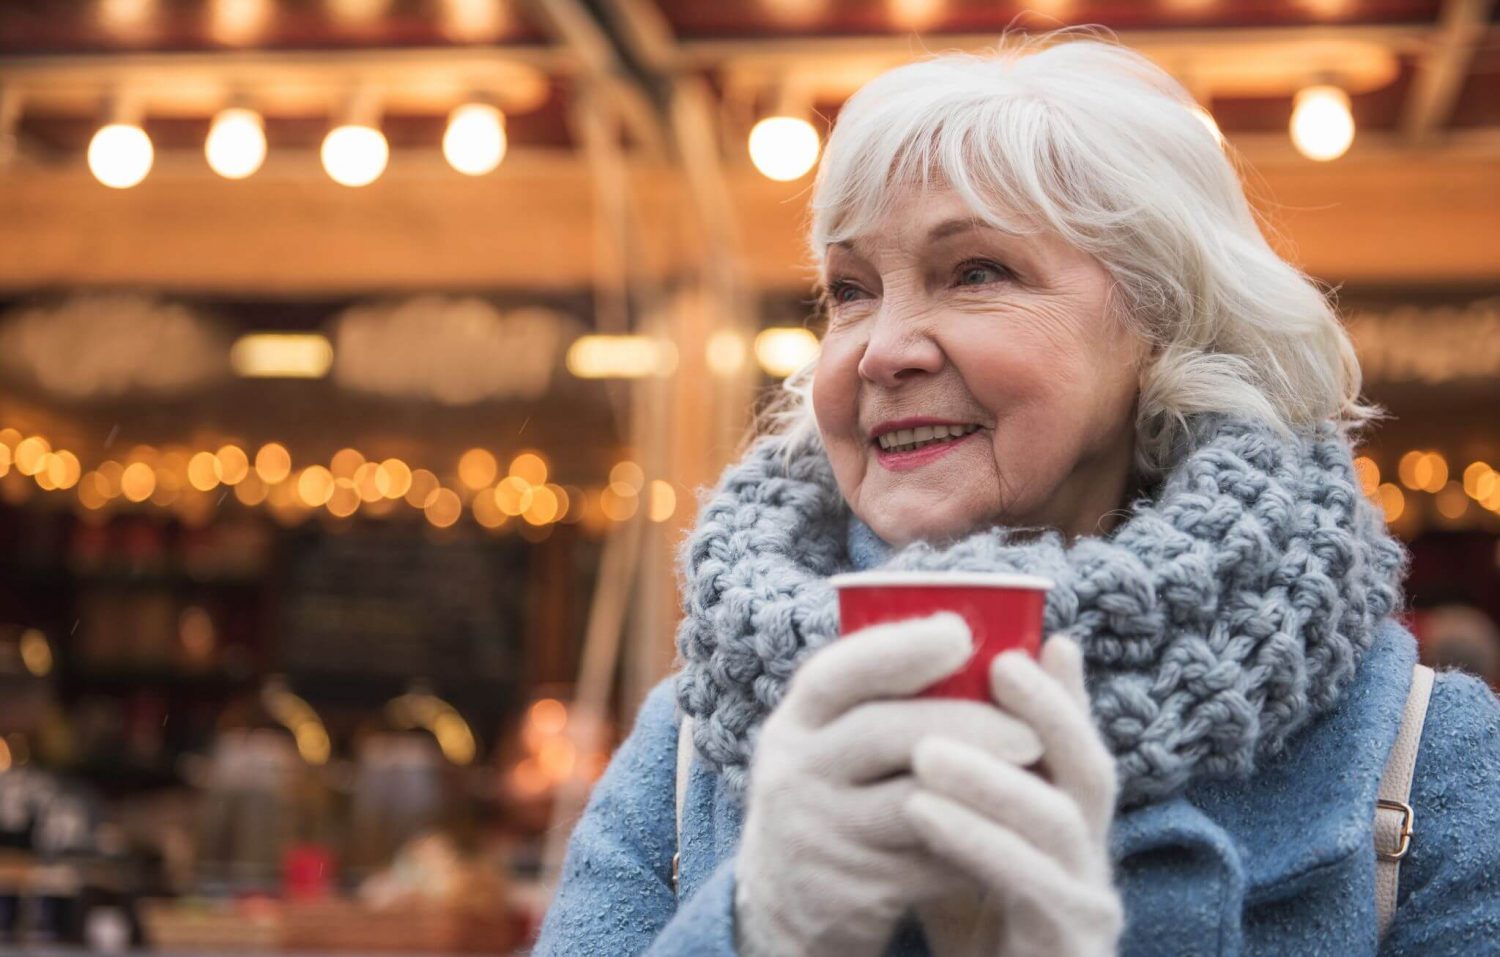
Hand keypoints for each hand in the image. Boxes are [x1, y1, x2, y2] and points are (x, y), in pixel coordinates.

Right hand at [734, 613, 1043, 956]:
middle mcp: (794, 772)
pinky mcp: (851, 889)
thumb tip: (969, 629)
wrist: (789, 903)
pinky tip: (1011, 834)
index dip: (898, 648)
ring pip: (913, 803)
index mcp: (796, 721)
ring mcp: (819, 834)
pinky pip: (929, 863)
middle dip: (966, 724)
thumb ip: (881, 696)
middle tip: (1032, 731)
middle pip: (882, 733)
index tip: (960, 632)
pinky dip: (976, 844)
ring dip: (983, 790)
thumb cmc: (838, 793)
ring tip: (1039, 781)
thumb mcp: (832, 740)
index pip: (836, 674)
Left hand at [904, 636, 1122, 956]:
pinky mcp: (1071, 949)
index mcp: (1070, 832)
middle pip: (1090, 773)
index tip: (1033, 643)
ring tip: (926, 746)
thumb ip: (952, 784)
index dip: (1063, 696)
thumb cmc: (965, 931)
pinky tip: (922, 810)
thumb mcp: (957, 846)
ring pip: (1059, 824)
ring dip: (993, 777)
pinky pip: (1031, 887)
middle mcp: (1092, 864)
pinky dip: (977, 841)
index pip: (1079, 751)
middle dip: (1049, 713)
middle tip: (997, 667)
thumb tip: (917, 704)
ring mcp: (1088, 909)